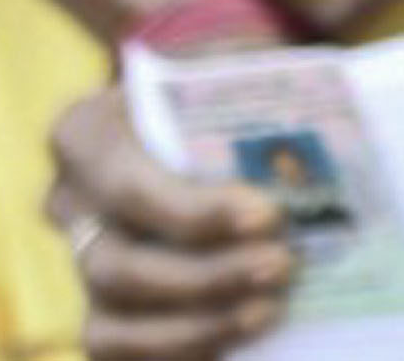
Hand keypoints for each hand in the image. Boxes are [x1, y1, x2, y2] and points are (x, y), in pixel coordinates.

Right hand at [48, 76, 296, 357]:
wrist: (200, 107)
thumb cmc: (221, 84)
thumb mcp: (230, 70)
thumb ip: (256, 103)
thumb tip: (333, 148)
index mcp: (86, 136)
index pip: (129, 187)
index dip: (194, 214)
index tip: (267, 216)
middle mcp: (69, 206)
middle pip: (118, 267)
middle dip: (205, 279)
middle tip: (282, 267)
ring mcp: (80, 265)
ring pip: (111, 326)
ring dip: (196, 328)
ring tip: (269, 309)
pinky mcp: (102, 312)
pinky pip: (120, 354)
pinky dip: (183, 354)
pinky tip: (244, 342)